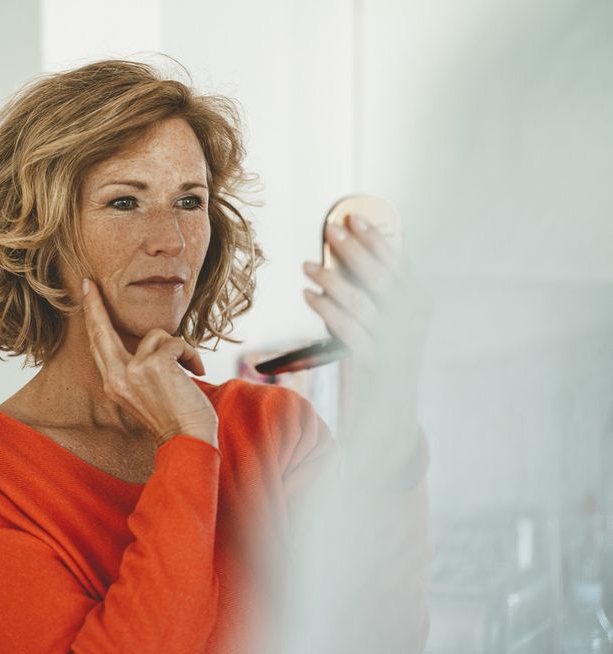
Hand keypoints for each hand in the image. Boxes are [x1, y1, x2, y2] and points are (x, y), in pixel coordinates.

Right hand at [81, 278, 218, 447]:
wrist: (188, 440)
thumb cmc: (175, 418)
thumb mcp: (144, 393)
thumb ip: (135, 369)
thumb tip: (145, 340)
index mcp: (113, 384)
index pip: (98, 345)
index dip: (92, 317)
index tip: (87, 292)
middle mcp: (116, 377)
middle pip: (103, 331)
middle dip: (95, 305)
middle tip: (90, 283)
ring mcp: (132, 371)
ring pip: (156, 335)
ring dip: (177, 349)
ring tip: (187, 371)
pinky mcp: (154, 365)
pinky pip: (176, 343)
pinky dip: (191, 355)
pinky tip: (195, 373)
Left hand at [301, 213, 432, 471]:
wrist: (392, 419)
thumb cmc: (383, 364)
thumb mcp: (385, 325)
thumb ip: (374, 295)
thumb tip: (350, 255)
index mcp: (419, 309)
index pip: (399, 266)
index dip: (377, 240)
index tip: (355, 216)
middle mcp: (412, 325)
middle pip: (381, 279)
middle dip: (355, 250)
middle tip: (330, 228)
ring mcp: (397, 346)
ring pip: (364, 304)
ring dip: (334, 280)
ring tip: (308, 264)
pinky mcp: (377, 367)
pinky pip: (351, 333)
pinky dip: (329, 312)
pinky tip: (310, 296)